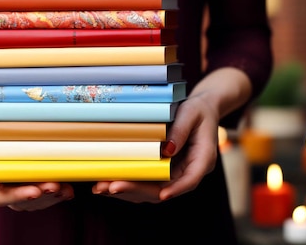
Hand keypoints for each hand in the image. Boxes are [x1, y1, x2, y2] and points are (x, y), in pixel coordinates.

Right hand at [0, 102, 73, 210]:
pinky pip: (34, 195)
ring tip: (59, 189)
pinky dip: (50, 196)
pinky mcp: (20, 182)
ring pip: (21, 201)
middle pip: (2, 196)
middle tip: (40, 189)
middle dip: (22, 195)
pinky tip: (66, 190)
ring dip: (41, 198)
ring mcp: (5, 184)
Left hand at [91, 93, 218, 202]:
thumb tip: (166, 150)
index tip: (162, 195)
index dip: (176, 189)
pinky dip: (127, 184)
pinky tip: (106, 183)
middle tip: (112, 187)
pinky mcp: (163, 172)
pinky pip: (146, 183)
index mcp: (203, 159)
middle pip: (164, 190)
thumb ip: (181, 130)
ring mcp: (174, 174)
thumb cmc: (198, 110)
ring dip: (127, 191)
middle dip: (137, 190)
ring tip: (101, 188)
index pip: (191, 180)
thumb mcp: (192, 112)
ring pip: (151, 191)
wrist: (201, 110)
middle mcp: (188, 172)